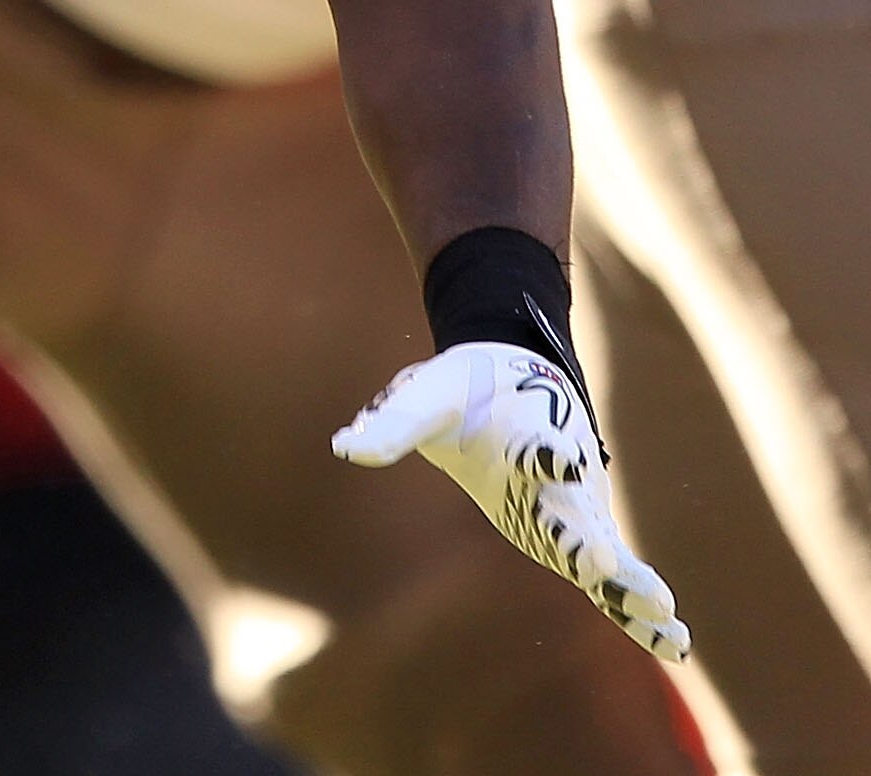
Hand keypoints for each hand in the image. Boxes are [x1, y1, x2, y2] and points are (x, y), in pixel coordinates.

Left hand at [334, 343, 688, 662]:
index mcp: (525, 434)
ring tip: (668, 621)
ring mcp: (575, 508)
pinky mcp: (578, 536)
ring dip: (633, 586)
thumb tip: (346, 447)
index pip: (536, 444)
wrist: (514, 375)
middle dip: (593, 543)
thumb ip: (392, 424)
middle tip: (618, 570)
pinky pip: (613, 577)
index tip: (559, 454)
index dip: (546, 450)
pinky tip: (675, 645)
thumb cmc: (465, 389)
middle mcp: (559, 477)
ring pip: (606, 553)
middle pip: (577, 513)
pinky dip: (638, 605)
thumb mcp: (425, 398)